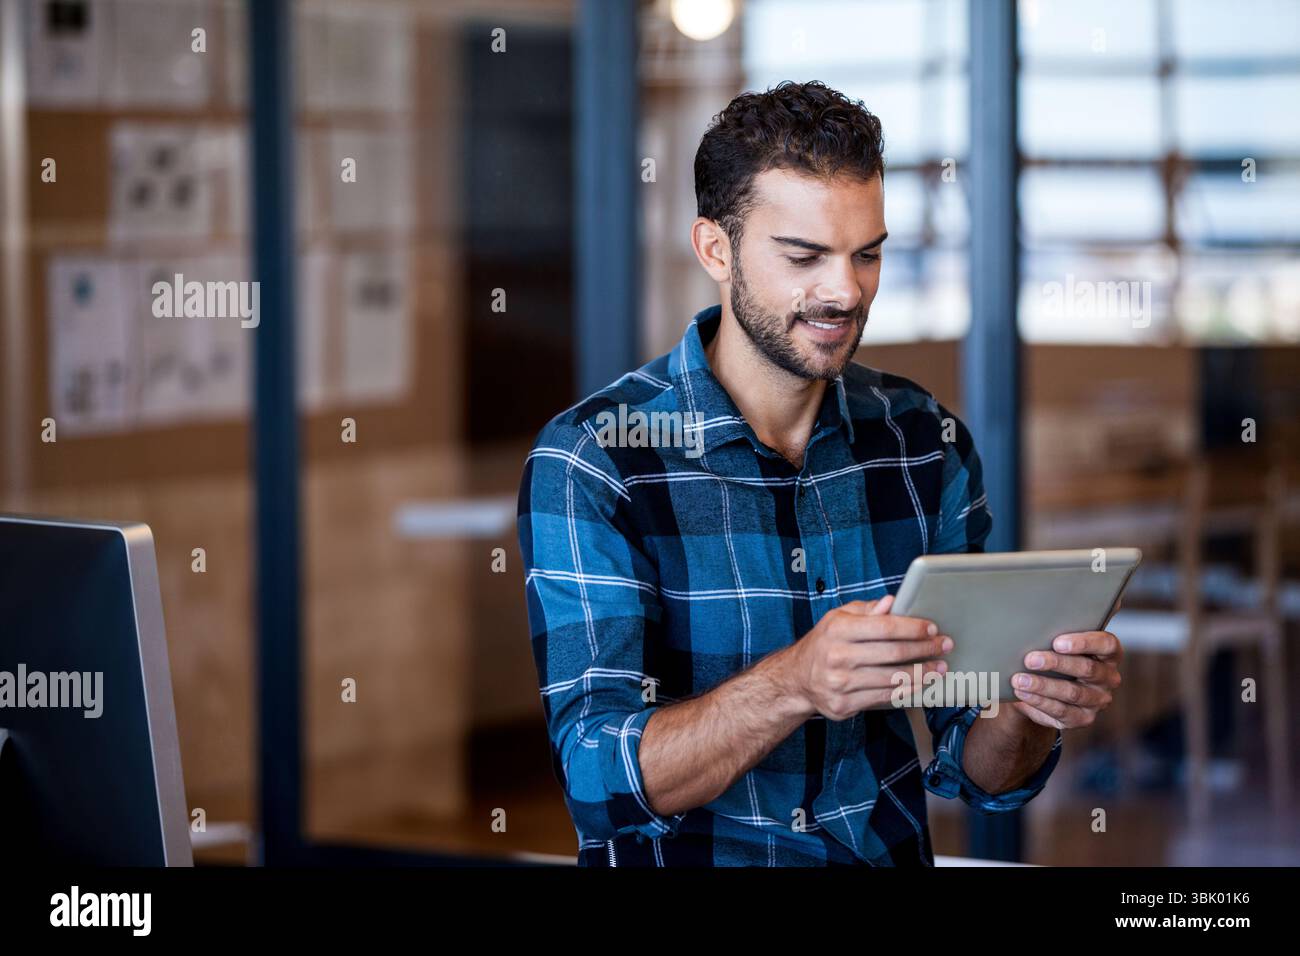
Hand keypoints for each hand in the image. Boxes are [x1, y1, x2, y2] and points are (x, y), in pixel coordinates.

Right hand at [779, 594, 952, 720]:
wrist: (797, 679)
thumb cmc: (824, 643)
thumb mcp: (838, 619)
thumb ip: (867, 611)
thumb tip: (892, 602)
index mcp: (837, 630)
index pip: (884, 627)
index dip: (912, 628)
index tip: (932, 629)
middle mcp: (837, 656)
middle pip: (893, 654)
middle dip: (925, 650)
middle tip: (945, 646)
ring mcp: (840, 684)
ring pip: (893, 679)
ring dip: (922, 674)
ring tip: (940, 668)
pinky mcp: (844, 705)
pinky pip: (884, 698)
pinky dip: (906, 691)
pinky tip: (920, 684)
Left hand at [1010, 622, 1122, 730]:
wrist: (1045, 684)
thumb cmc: (1055, 651)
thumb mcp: (1063, 634)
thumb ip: (1073, 615)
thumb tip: (1084, 593)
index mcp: (1109, 653)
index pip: (1107, 645)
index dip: (1084, 642)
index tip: (1058, 641)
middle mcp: (1108, 677)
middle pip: (1087, 669)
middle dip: (1056, 663)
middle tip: (1029, 659)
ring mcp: (1097, 700)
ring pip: (1072, 693)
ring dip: (1043, 686)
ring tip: (1019, 680)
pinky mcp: (1083, 718)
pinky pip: (1062, 712)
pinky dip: (1039, 702)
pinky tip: (1022, 695)